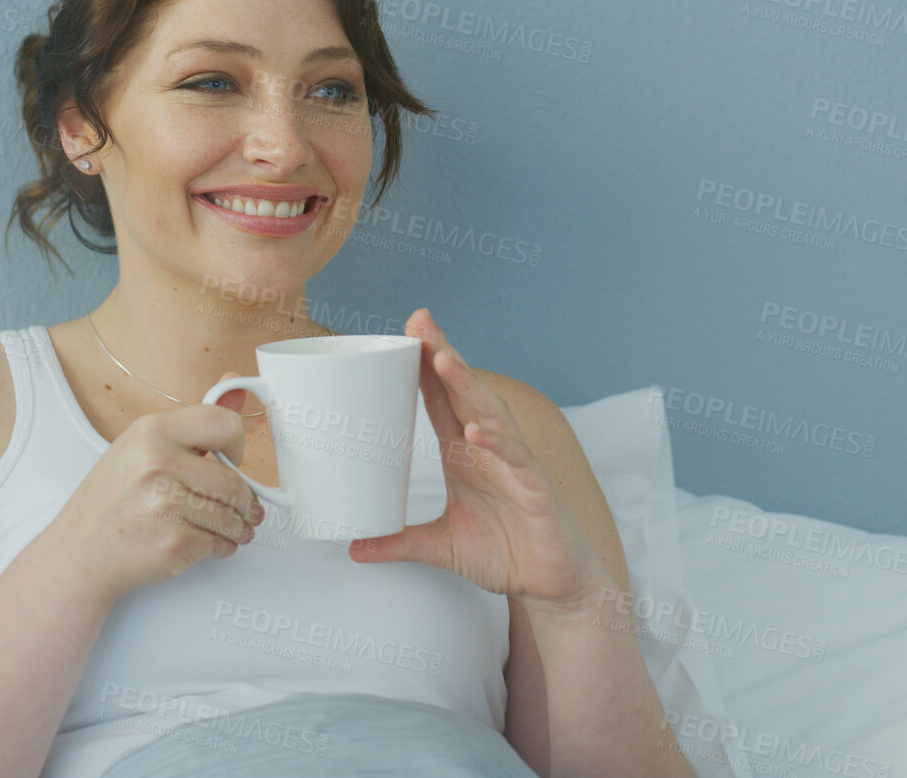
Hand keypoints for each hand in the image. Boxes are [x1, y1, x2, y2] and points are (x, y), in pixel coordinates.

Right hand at [44, 373, 265, 602]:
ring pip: (232, 516)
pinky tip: (207, 544)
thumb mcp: (139, 447)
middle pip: (234, 481)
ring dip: (238, 528)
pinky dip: (221, 548)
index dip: (238, 445)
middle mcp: (158, 463)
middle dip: (246, 501)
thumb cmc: (109, 502)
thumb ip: (192, 423)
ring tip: (231, 529)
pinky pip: (219, 544)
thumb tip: (237, 384)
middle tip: (245, 509)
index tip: (233, 460)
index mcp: (152, 431)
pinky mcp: (173, 543)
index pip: (225, 423)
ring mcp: (165, 504)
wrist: (76, 555)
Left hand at [347, 309, 600, 609]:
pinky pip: (517, 460)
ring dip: (468, 385)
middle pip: (465, 392)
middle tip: (419, 322)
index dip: (424, 367)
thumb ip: (399, 542)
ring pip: (491, 414)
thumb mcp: (441, 546)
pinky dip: (499, 443)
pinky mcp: (537, 490)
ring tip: (444, 359)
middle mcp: (490, 450)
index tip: (403, 334)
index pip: (441, 400)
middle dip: (443, 355)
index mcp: (466, 454)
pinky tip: (479, 430)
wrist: (552, 584)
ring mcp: (515, 466)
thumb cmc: (507, 554)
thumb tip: (354, 547)